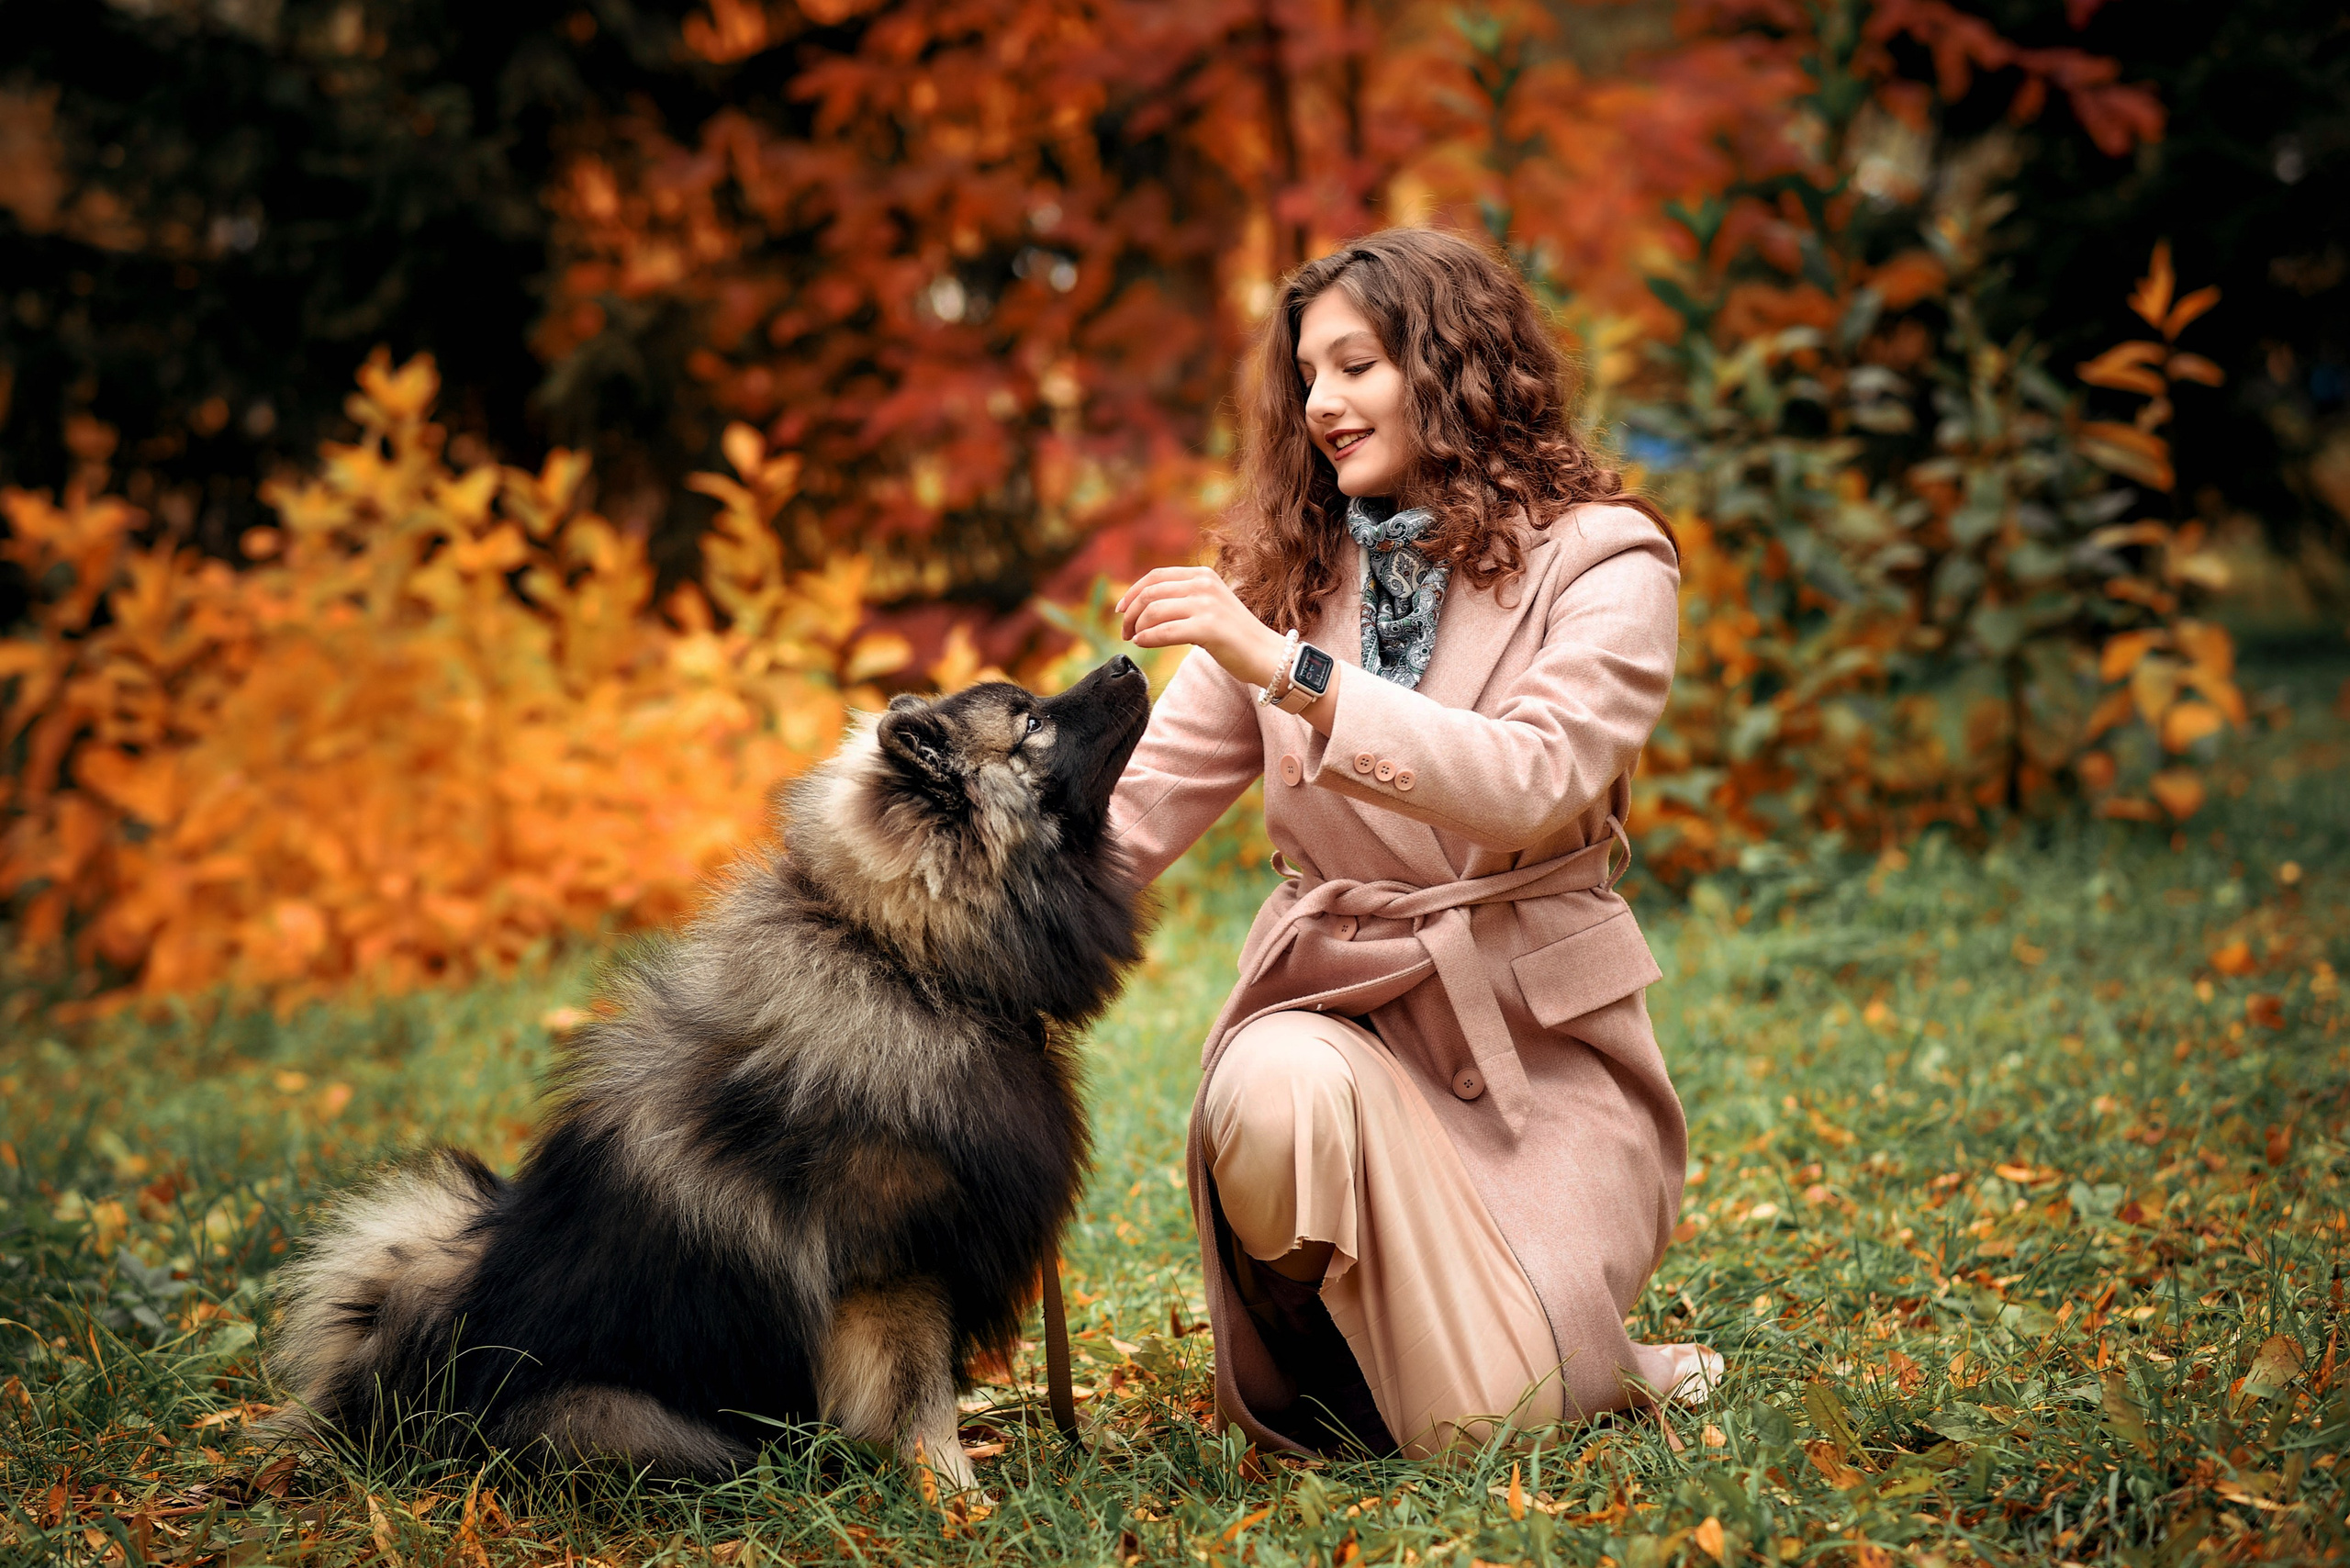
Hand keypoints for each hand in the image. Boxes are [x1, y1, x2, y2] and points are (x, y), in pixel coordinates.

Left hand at [1115, 567, 1288, 689]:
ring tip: (1135, 639)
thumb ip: (1184, 600)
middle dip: (1131, 613)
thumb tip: (1145, 607)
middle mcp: (1204, 585)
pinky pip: (1164, 631)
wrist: (1268, 655)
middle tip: (1125, 632)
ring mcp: (1207, 605)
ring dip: (1137, 627)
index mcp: (1203, 575)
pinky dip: (1147, 638)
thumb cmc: (1235, 636)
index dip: (1132, 592)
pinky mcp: (1209, 628)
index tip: (1121, 610)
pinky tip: (1142, 644)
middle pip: (1150, 593)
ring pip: (1154, 611)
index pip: (1156, 576)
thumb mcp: (1210, 606)